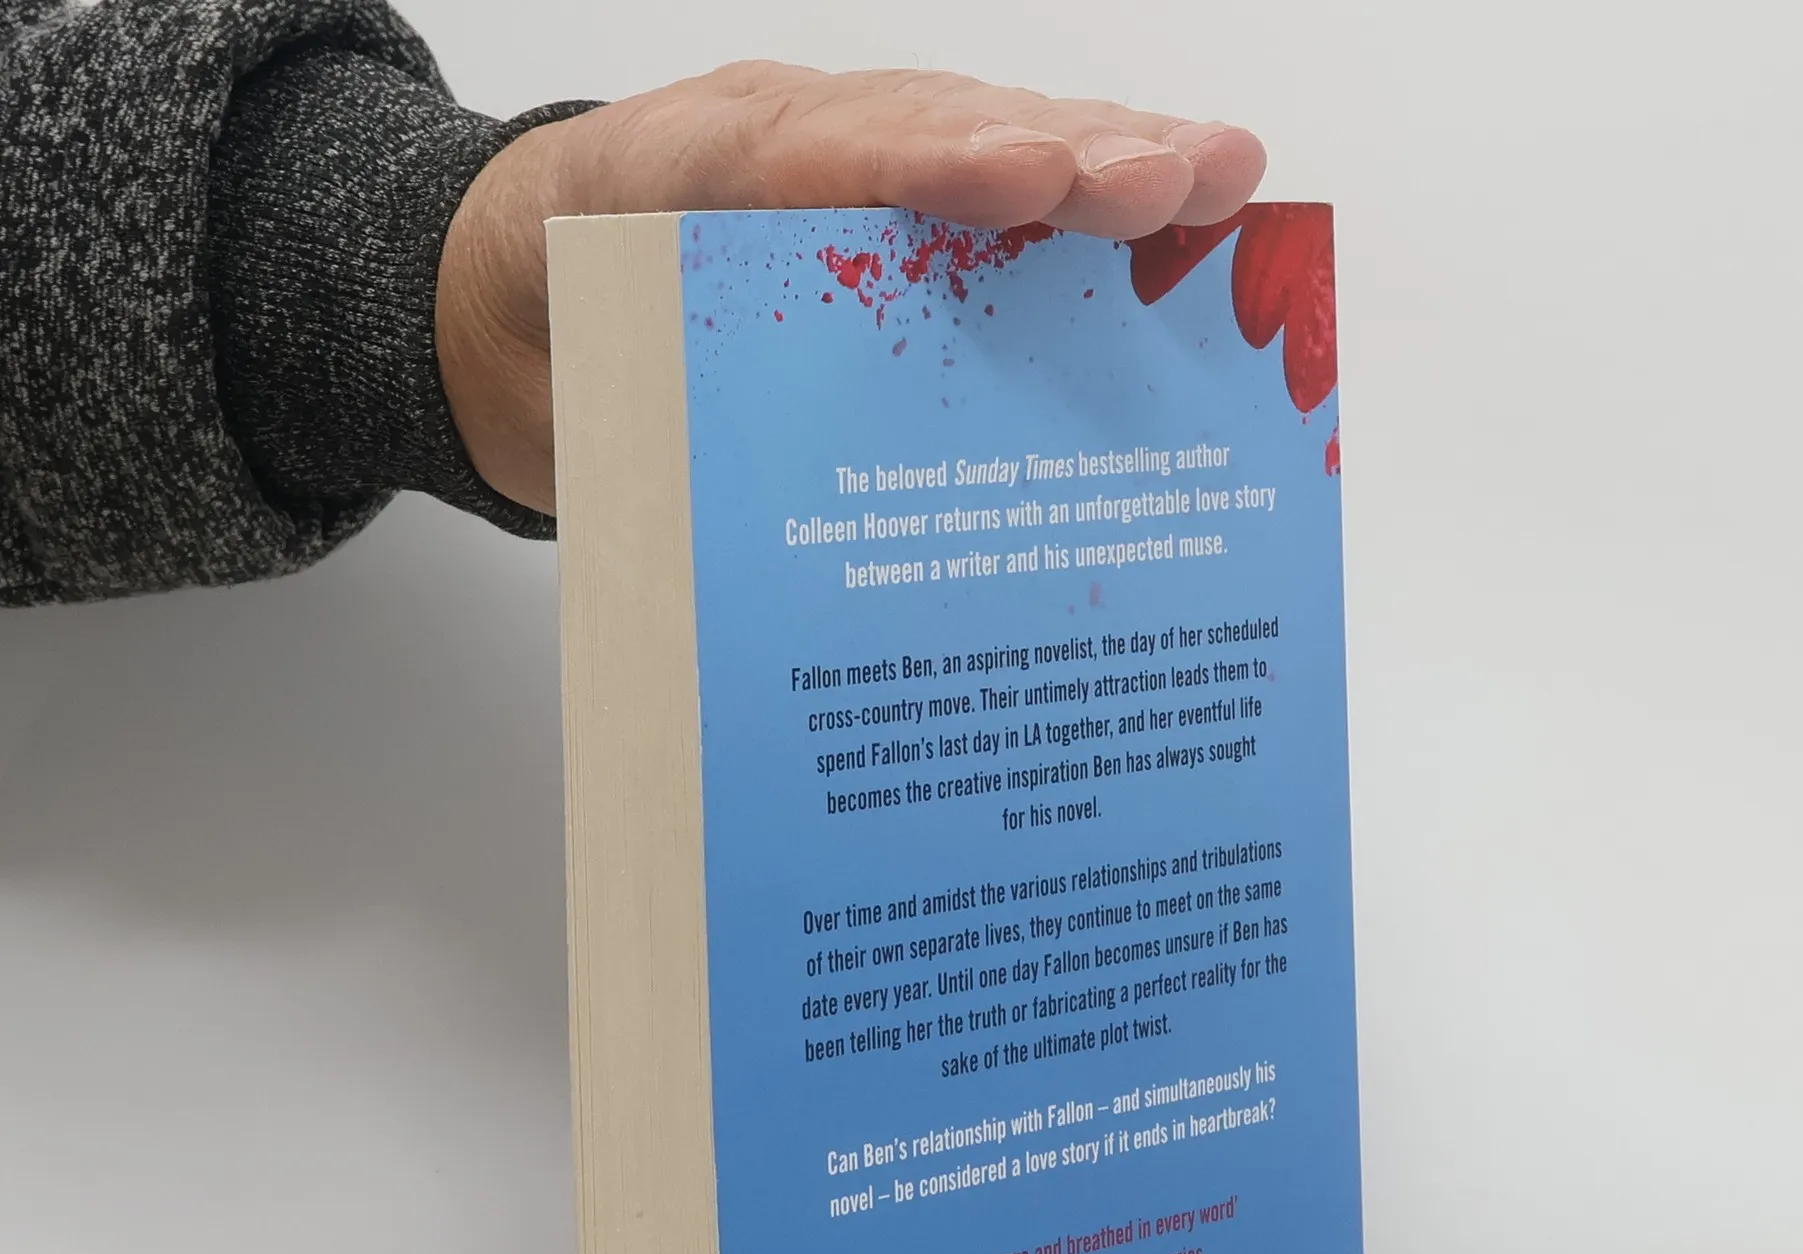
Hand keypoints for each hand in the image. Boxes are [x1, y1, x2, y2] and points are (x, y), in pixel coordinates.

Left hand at [436, 63, 1266, 513]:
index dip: (940, 166)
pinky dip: (1086, 251)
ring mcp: (859, 196)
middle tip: (1184, 179)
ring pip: (994, 163)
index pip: (834, 155)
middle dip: (1074, 157)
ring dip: (1110, 177)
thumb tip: (771, 490)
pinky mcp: (889, 263)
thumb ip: (656, 386)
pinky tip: (1175, 263)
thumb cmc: (549, 323)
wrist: (504, 319)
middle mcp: (809, 165)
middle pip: (954, 136)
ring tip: (1221, 183)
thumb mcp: (580, 360)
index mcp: (714, 170)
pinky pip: (992, 244)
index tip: (1037, 181)